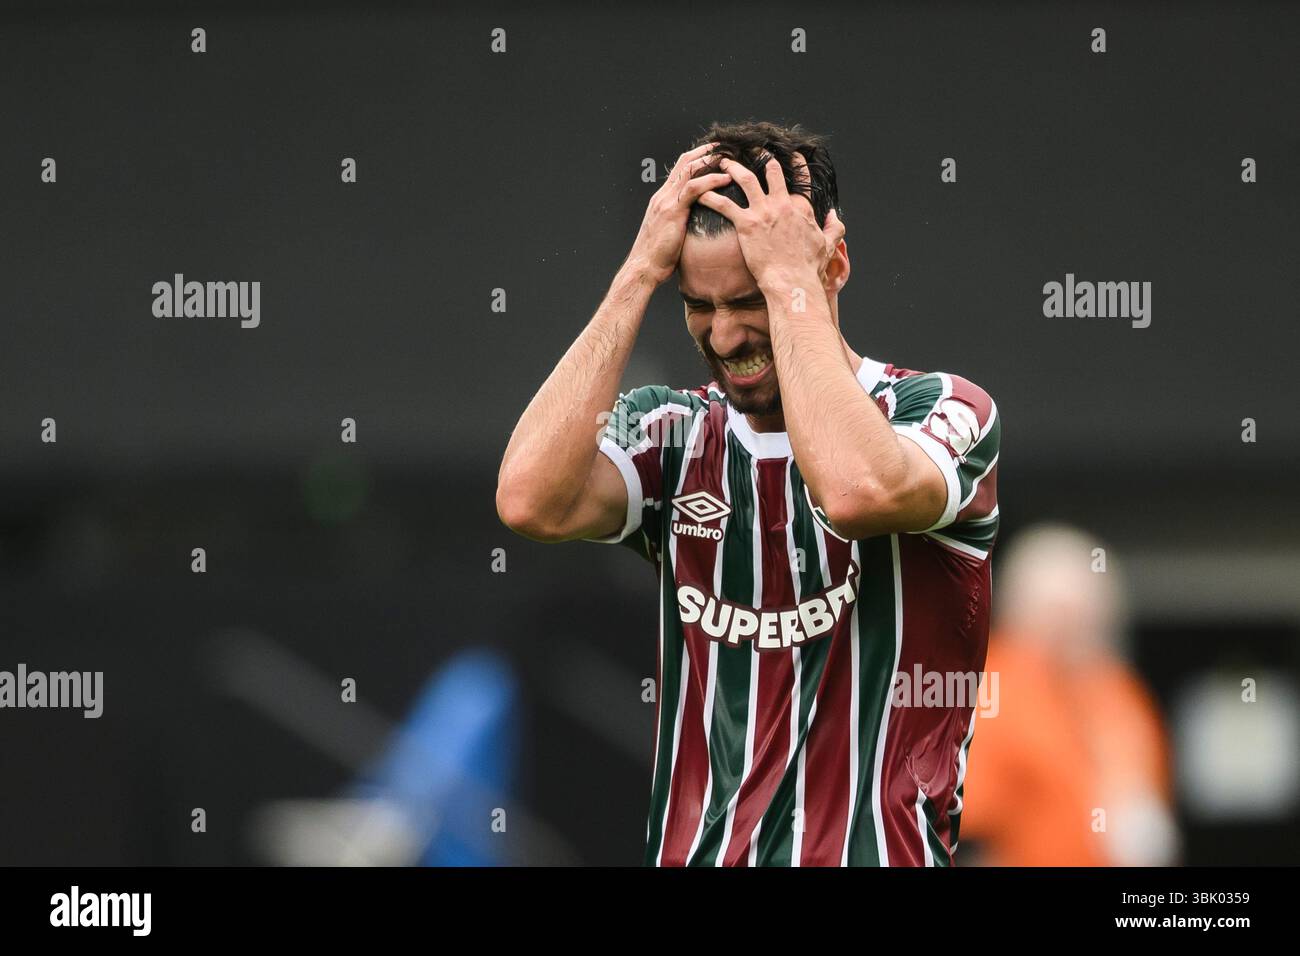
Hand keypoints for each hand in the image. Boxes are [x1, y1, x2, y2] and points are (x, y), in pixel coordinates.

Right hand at [624, 143, 732, 285]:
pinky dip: (711, 181)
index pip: (680, 168)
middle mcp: (663, 195)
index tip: (715, 153)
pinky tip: (726, 178)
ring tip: (730, 158)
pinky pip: (693, 189)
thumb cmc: (659, 256)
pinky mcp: (672, 211)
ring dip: (710, 161)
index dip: (698, 158)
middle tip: (726, 146)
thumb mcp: (671, 232)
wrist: (644, 268)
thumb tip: (697, 221)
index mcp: (662, 198)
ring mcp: (666, 201)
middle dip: (706, 152)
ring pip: (689, 170)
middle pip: (685, 162)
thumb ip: (681, 221)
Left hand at [696, 152, 843, 292]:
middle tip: (752, 149)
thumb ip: (834, 227)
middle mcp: (783, 204)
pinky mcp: (746, 224)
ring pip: (746, 179)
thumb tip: (834, 216)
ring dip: (733, 167)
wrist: (792, 282)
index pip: (801, 177)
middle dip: (761, 156)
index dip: (796, 163)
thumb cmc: (809, 268)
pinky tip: (700, 192)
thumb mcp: (828, 245)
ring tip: (723, 161)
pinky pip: (724, 205)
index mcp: (802, 207)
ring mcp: (764, 212)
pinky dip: (711, 197)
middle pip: (771, 169)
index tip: (791, 154)